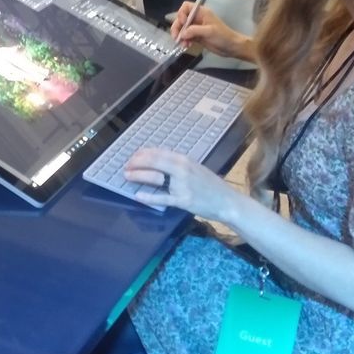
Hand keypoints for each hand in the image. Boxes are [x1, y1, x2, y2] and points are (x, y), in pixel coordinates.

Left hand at [125, 148, 240, 223]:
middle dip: (136, 163)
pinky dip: (149, 197)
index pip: (158, 152)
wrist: (226, 201)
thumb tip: (156, 161)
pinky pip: (162, 198)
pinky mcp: (183, 200)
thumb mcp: (194, 167)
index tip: (132, 156)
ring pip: (155, 178)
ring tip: (127, 176)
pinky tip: (138, 196)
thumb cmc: (210, 184)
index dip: (142, 154)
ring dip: (138, 176)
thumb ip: (177, 164)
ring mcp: (182, 185)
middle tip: (126, 166)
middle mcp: (182, 169)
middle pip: (153, 162)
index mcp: (184, 159)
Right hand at [169, 3, 247, 58]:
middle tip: (177, 38)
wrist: (231, 47)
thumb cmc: (223, 36)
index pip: (186, 7)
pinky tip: (187, 46)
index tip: (183, 23)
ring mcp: (196, 28)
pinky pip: (186, 37)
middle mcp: (197, 19)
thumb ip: (194, 30)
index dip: (181, 14)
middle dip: (177, 28)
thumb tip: (182, 34)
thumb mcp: (209, 31)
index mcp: (201, 13)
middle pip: (181, 19)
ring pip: (182, 29)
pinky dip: (184, 41)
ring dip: (180, 36)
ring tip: (183, 44)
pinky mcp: (196, 36)